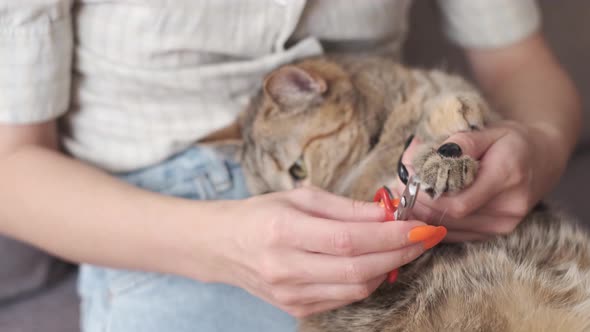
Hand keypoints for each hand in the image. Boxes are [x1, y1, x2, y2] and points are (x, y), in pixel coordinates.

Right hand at [203, 187, 444, 316]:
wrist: (224, 246)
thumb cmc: (261, 214)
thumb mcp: (300, 198)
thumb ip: (345, 207)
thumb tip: (387, 213)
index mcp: (284, 231)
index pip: (349, 239)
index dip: (391, 235)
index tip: (422, 226)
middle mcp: (285, 268)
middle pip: (358, 268)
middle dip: (401, 253)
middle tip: (425, 237)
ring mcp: (291, 294)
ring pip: (356, 288)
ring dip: (388, 268)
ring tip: (403, 247)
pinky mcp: (296, 308)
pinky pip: (344, 297)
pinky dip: (367, 280)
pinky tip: (375, 263)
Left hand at [397, 120, 566, 241]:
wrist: (543, 160)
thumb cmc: (512, 142)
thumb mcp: (488, 131)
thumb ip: (458, 144)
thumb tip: (424, 155)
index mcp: (507, 176)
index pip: (458, 202)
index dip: (427, 195)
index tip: (407, 179)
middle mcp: (508, 207)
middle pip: (450, 217)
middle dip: (418, 201)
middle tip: (397, 184)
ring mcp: (503, 225)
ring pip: (449, 227)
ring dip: (421, 211)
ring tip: (406, 191)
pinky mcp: (495, 233)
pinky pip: (456, 233)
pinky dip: (434, 220)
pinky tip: (421, 205)